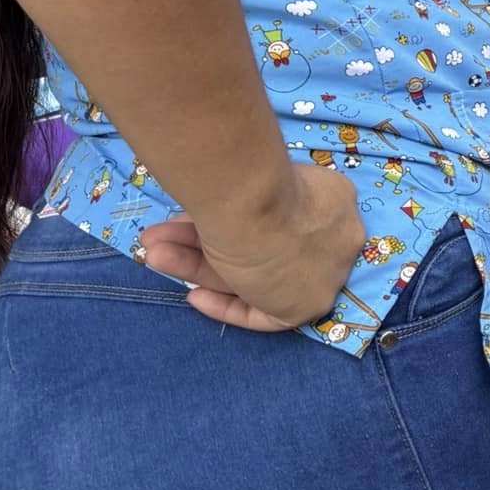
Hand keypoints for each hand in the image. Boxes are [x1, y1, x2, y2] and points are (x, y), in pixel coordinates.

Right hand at [138, 162, 362, 329]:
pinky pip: (265, 312)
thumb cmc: (249, 183)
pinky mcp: (310, 304)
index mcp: (333, 198)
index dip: (241, 223)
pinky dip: (225, 304)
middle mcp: (335, 235)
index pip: (287, 217)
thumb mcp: (249, 178)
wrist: (255, 205)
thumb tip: (215, 191)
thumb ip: (242, 194)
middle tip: (165, 234)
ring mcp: (328, 271)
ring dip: (199, 262)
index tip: (207, 220)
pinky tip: (193, 296)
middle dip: (207, 240)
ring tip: (153, 249)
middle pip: (265, 245)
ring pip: (254, 271)